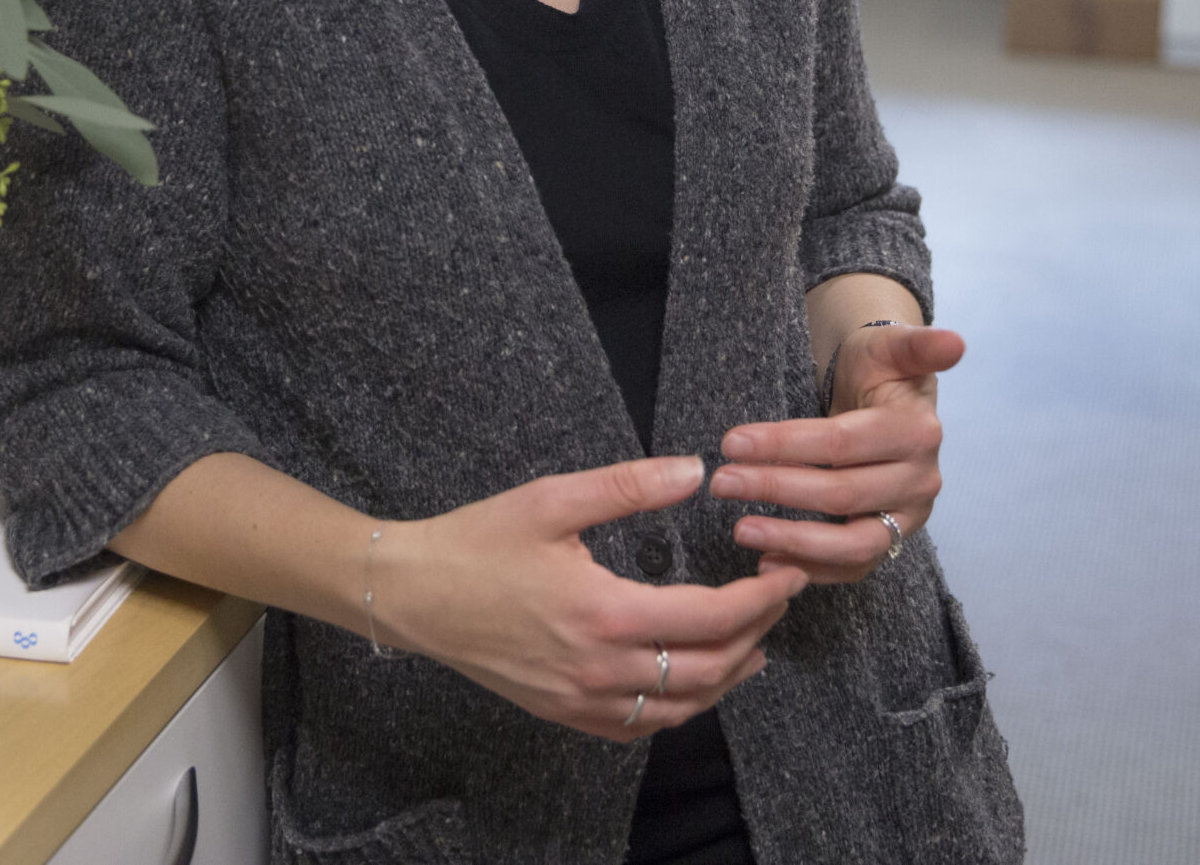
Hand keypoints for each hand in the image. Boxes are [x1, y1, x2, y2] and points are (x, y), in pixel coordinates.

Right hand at [371, 454, 807, 740]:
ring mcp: (580, 700)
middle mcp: (599, 668)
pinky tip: (692, 681)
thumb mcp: (553, 500)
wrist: (412, 594)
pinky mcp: (563, 712)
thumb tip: (696, 472)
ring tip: (755, 642)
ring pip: (681, 706)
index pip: (713, 617)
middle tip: (777, 596)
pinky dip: (680, 707)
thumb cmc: (477, 541)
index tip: (787, 570)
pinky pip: (639, 726)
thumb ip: (629, 487)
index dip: (762, 597)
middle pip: (710, 668)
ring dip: (728, 676)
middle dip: (757, 631)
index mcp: (604, 612)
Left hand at [711, 323, 964, 583]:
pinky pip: (852, 568)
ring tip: (740, 530)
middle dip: (775, 488)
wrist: (887, 399)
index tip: (731, 442)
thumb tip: (956, 343)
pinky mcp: (892, 541)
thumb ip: (917, 345)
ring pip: (852, 543)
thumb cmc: (878, 371)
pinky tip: (766, 563)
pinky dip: (811, 569)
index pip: (841, 443)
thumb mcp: (890, 347)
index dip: (785, 444)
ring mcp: (907, 518)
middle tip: (721, 482)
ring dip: (793, 541)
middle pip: (841, 493)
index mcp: (917, 432)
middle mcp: (920, 481)